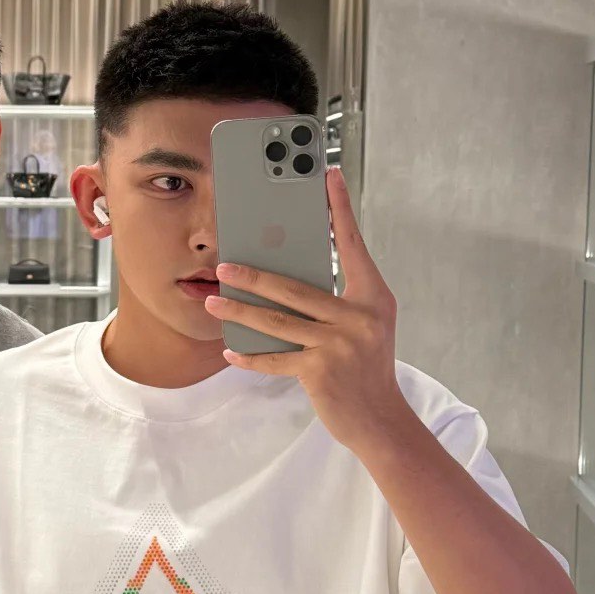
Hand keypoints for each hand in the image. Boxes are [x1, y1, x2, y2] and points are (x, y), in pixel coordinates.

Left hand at [204, 167, 413, 455]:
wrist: (381, 418)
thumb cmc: (367, 365)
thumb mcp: (365, 323)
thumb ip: (338, 298)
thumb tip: (288, 273)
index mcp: (373, 296)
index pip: (353, 244)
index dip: (339, 209)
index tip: (327, 175)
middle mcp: (359, 316)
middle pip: (295, 288)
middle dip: (254, 275)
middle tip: (223, 263)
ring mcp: (340, 345)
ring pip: (277, 322)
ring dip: (240, 311)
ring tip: (213, 301)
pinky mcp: (321, 372)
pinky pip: (275, 360)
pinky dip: (250, 356)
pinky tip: (230, 350)